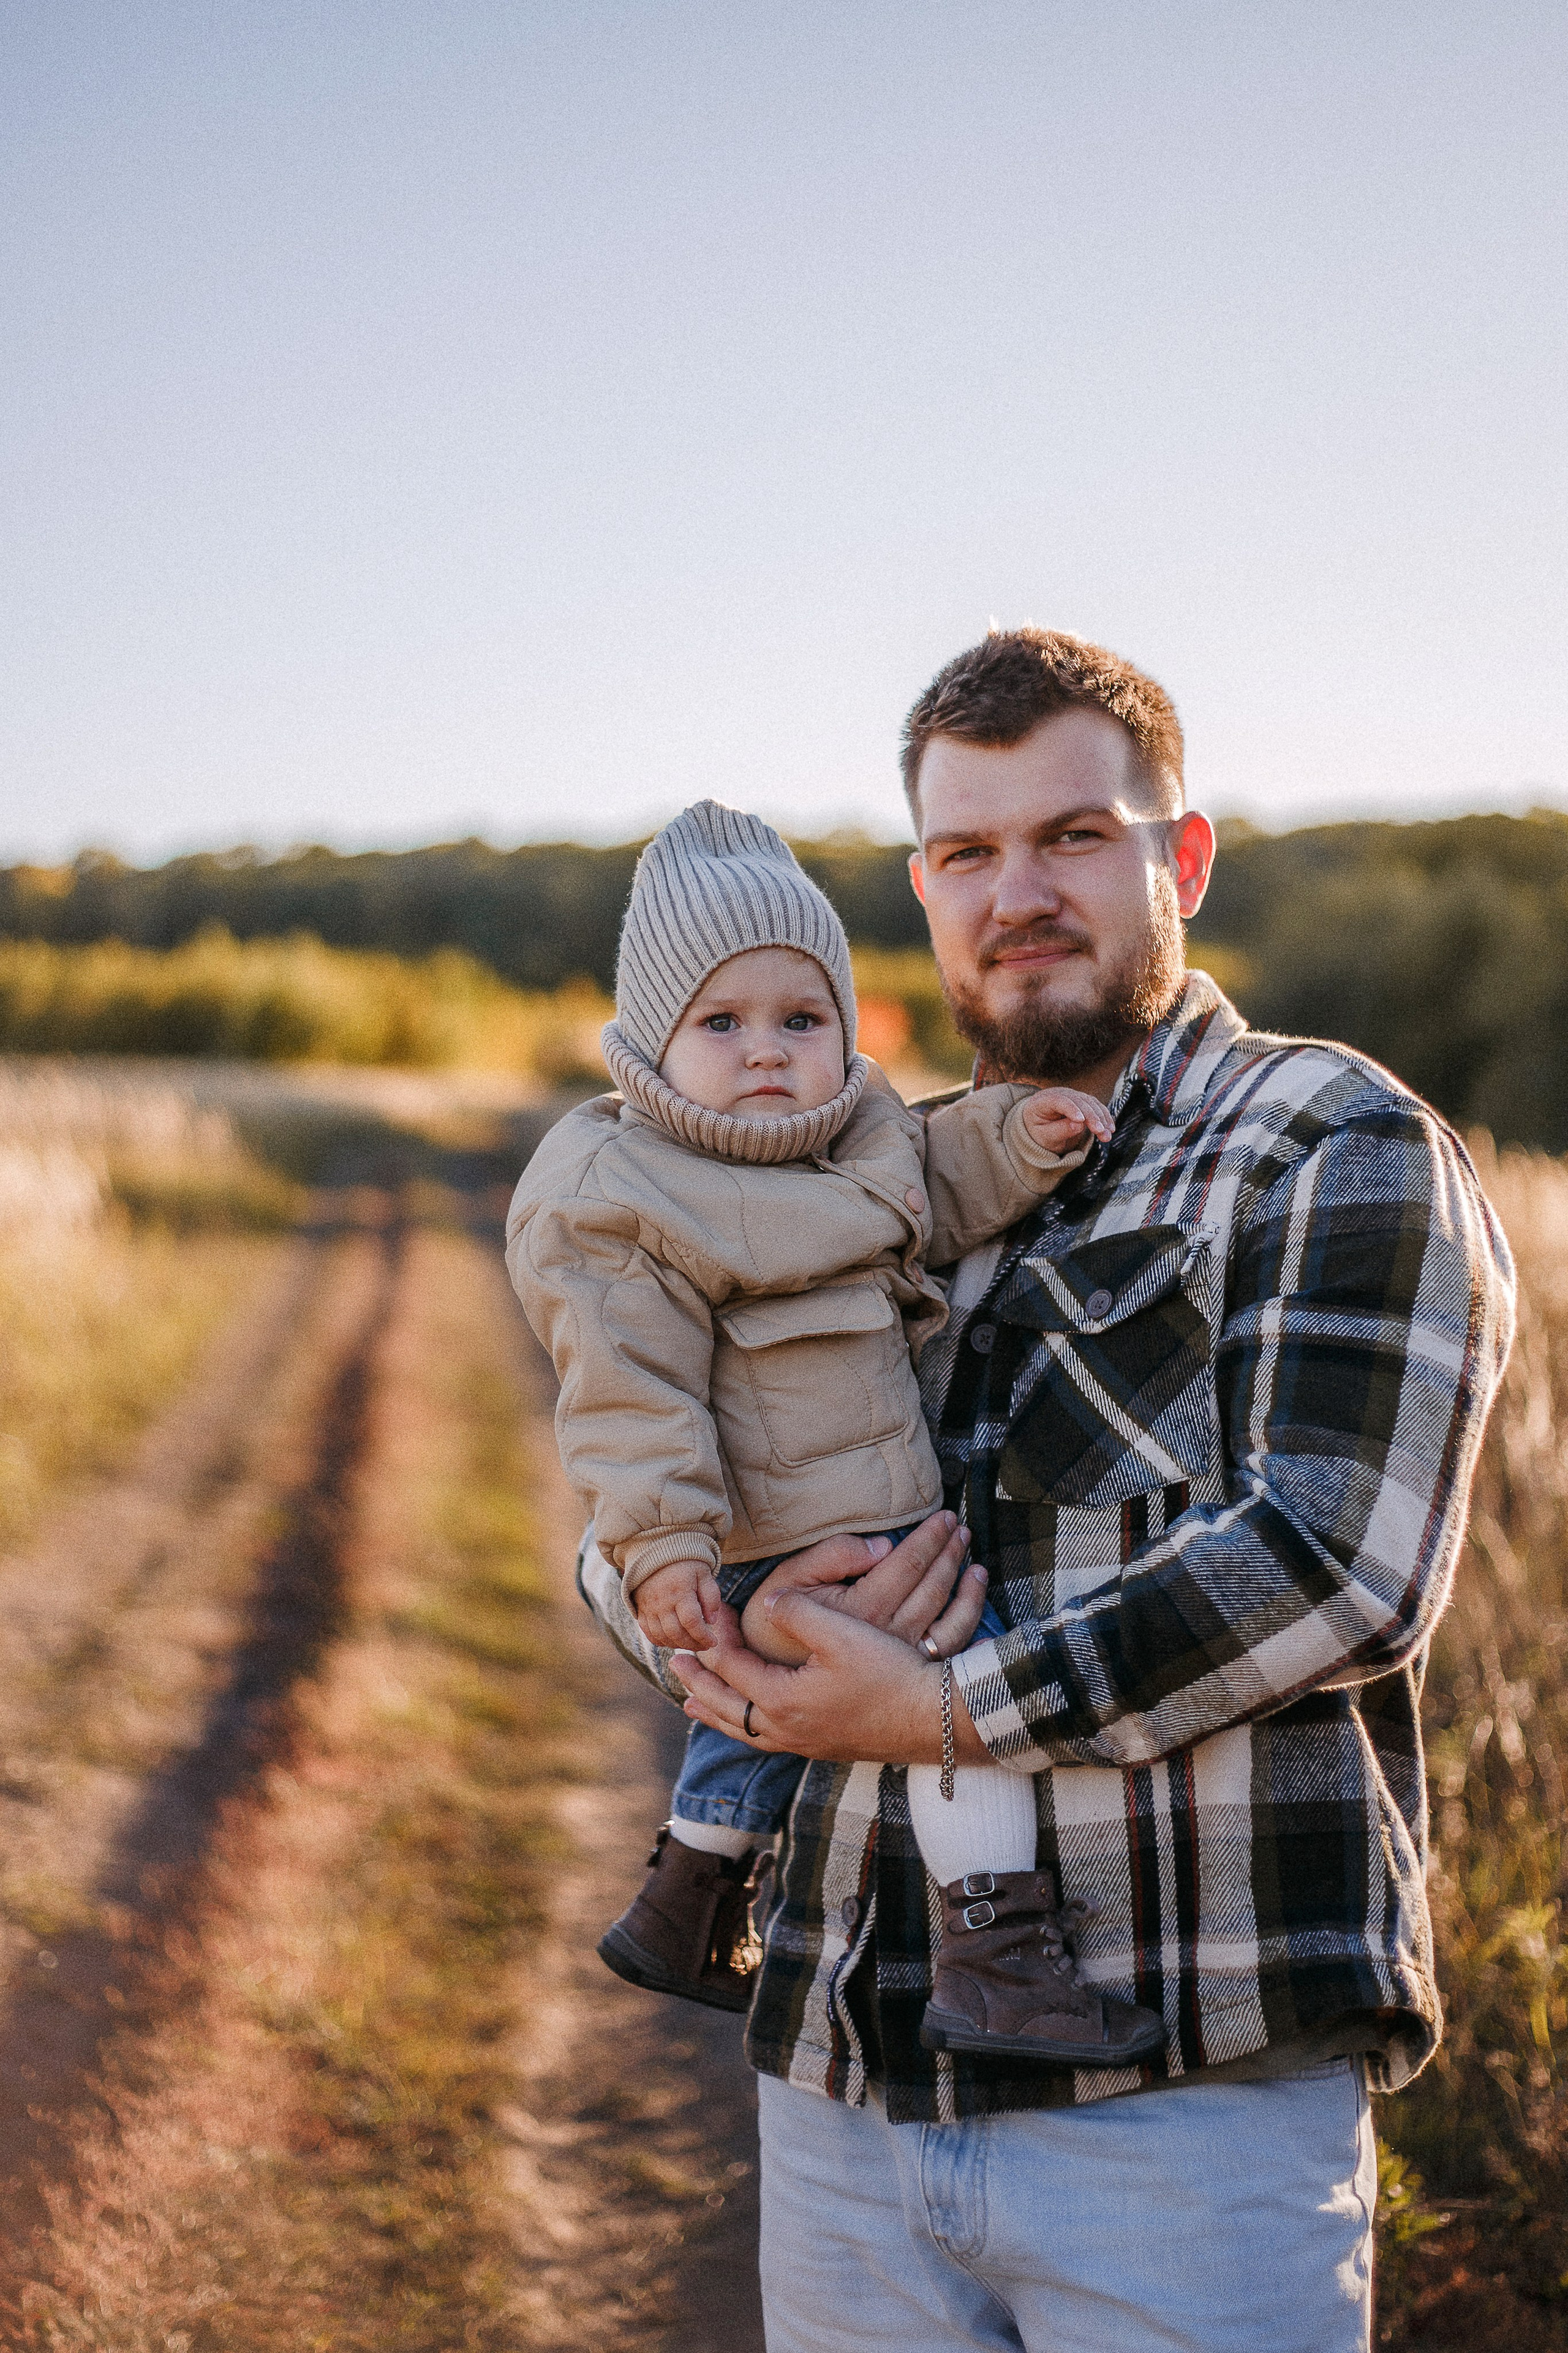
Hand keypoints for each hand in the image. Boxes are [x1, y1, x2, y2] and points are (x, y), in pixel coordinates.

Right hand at [633, 1558, 723, 1650]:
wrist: (656, 1551)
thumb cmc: (685, 1562)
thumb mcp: (704, 1573)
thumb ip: (710, 1597)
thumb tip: (712, 1621)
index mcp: (680, 1591)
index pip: (692, 1622)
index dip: (703, 1636)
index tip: (713, 1642)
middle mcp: (662, 1602)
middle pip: (676, 1633)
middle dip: (693, 1644)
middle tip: (705, 1646)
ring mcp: (649, 1607)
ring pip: (662, 1636)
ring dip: (678, 1645)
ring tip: (692, 1643)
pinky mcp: (641, 1609)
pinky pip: (649, 1632)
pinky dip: (661, 1641)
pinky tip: (673, 1640)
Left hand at [671, 1590, 991, 1766]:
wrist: (936, 1719)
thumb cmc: (891, 1673)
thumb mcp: (840, 1631)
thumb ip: (796, 1611)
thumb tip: (764, 1605)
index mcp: (782, 1701)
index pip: (731, 1666)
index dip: (713, 1636)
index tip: (703, 1612)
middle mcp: (786, 1730)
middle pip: (726, 1708)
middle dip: (699, 1683)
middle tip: (678, 1663)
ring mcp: (805, 1744)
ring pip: (744, 1731)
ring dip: (716, 1712)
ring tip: (694, 1702)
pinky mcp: (824, 1747)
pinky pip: (767, 1740)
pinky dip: (745, 1727)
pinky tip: (752, 1721)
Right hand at [739, 1511, 988, 1664]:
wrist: (771, 1689)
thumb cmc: (775, 1634)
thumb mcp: (789, 1583)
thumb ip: (831, 1557)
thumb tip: (883, 1547)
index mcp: (861, 1609)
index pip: (906, 1564)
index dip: (928, 1537)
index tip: (942, 1517)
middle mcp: (888, 1636)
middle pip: (932, 1587)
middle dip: (950, 1552)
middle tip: (960, 1528)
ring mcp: (902, 1660)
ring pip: (949, 1617)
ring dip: (965, 1585)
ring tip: (973, 1560)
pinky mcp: (906, 1678)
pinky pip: (951, 1649)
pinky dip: (970, 1623)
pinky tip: (977, 1603)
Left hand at [1019, 1086, 1114, 1156]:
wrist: (1042, 1128)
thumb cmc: (1040, 1133)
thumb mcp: (1045, 1137)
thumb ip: (1059, 1130)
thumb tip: (1079, 1125)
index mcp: (1042, 1101)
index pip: (1058, 1100)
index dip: (1071, 1109)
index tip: (1081, 1121)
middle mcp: (1058, 1094)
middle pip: (1078, 1101)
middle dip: (1091, 1116)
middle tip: (1101, 1132)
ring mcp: (1072, 1096)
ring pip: (1090, 1103)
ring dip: (1101, 1118)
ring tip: (1107, 1135)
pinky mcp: (1083, 1101)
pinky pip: (1096, 1106)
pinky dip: (1104, 1117)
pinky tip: (1110, 1129)